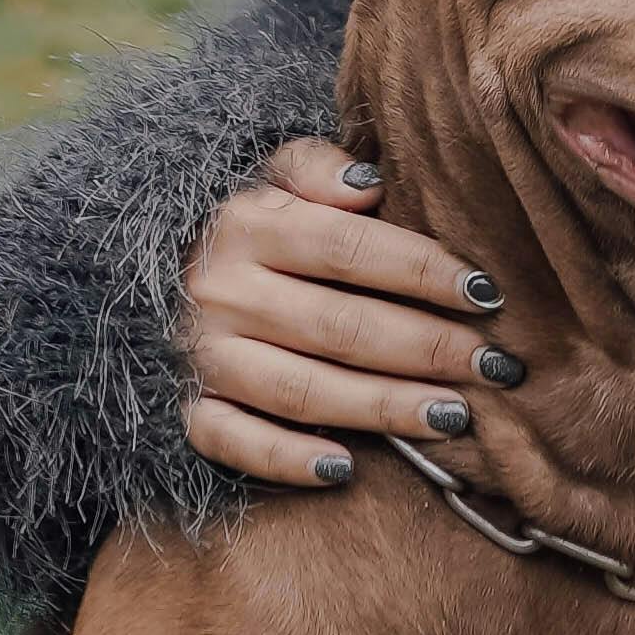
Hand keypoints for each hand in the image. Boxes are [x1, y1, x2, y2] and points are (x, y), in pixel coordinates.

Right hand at [181, 138, 512, 494]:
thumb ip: (316, 166)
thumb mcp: (269, 173)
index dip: (423, 272)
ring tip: (453, 416)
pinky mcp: (185, 408)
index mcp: (247, 223)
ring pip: (300, 390)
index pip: (349, 249)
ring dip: (382, 407)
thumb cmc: (245, 225)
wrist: (139, 272)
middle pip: (339, 327)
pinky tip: (344, 468)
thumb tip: (368, 187)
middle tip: (495, 366)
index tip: (487, 294)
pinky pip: (232, 441)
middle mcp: (222, 292)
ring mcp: (202, 355)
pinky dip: (285, 459)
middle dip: (427, 348)